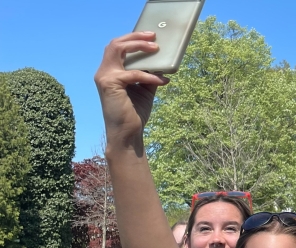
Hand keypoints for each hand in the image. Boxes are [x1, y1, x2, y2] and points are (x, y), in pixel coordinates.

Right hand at [94, 32, 168, 148]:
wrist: (127, 134)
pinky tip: (163, 81)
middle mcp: (104, 71)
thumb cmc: (134, 113)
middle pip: (116, 43)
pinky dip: (150, 76)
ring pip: (118, 49)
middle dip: (135, 37)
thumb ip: (149, 75)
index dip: (133, 39)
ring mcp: (104, 76)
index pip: (118, 47)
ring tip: (156, 48)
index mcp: (111, 71)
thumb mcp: (145, 89)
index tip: (150, 36)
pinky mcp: (110, 84)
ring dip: (139, 46)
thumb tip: (163, 63)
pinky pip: (133, 74)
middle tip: (153, 36)